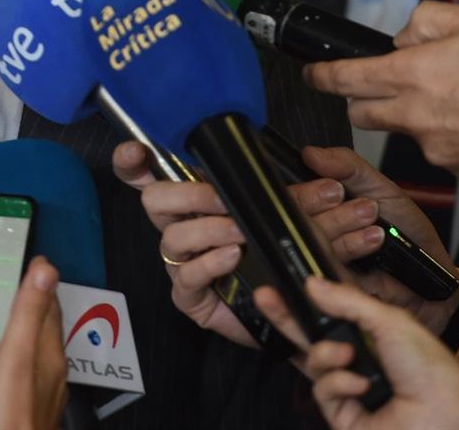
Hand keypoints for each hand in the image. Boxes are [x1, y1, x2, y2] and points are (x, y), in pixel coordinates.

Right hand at [0, 257, 67, 429]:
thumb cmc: (9, 415)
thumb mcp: (14, 357)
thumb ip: (28, 313)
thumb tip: (46, 267)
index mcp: (49, 353)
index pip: (48, 306)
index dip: (37, 282)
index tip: (24, 261)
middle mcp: (50, 372)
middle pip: (41, 328)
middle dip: (27, 304)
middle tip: (5, 283)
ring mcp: (39, 393)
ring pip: (31, 352)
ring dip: (17, 331)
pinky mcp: (23, 410)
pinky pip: (19, 374)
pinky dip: (8, 359)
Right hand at [112, 140, 345, 346]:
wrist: (293, 308)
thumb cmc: (283, 254)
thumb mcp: (294, 218)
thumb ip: (303, 198)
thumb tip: (325, 179)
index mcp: (194, 201)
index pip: (150, 174)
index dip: (133, 161)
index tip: (134, 149)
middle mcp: (179, 227)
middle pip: (154, 200)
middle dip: (188, 195)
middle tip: (220, 198)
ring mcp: (180, 262)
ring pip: (173, 237)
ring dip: (209, 229)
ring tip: (240, 233)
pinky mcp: (190, 297)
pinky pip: (188, 276)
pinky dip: (211, 263)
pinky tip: (233, 256)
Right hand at [257, 277, 458, 429]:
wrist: (447, 412)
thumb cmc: (431, 370)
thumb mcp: (390, 320)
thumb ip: (348, 301)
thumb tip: (313, 284)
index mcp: (368, 337)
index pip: (325, 317)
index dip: (300, 303)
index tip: (278, 286)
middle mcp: (356, 363)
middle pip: (309, 340)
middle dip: (287, 320)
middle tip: (266, 299)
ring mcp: (349, 391)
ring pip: (313, 365)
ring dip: (326, 355)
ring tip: (348, 355)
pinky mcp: (343, 416)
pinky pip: (323, 392)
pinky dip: (339, 383)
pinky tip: (359, 384)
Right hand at [297, 147, 458, 334]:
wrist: (430, 273)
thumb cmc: (406, 230)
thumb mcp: (381, 188)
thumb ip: (348, 166)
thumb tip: (311, 153)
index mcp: (321, 205)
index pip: (294, 195)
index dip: (309, 191)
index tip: (334, 187)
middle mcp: (317, 229)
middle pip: (299, 219)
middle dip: (334, 211)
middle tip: (365, 207)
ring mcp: (323, 257)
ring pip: (315, 240)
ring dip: (348, 228)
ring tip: (377, 225)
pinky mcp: (333, 282)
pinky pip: (329, 266)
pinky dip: (353, 248)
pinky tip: (374, 240)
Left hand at [305, 4, 458, 180]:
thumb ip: (429, 21)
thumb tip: (406, 37)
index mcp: (414, 75)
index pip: (347, 80)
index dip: (322, 76)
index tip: (313, 75)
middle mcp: (417, 117)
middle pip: (364, 114)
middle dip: (364, 99)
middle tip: (387, 83)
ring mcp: (438, 149)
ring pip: (405, 131)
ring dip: (415, 115)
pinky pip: (440, 149)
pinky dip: (449, 134)